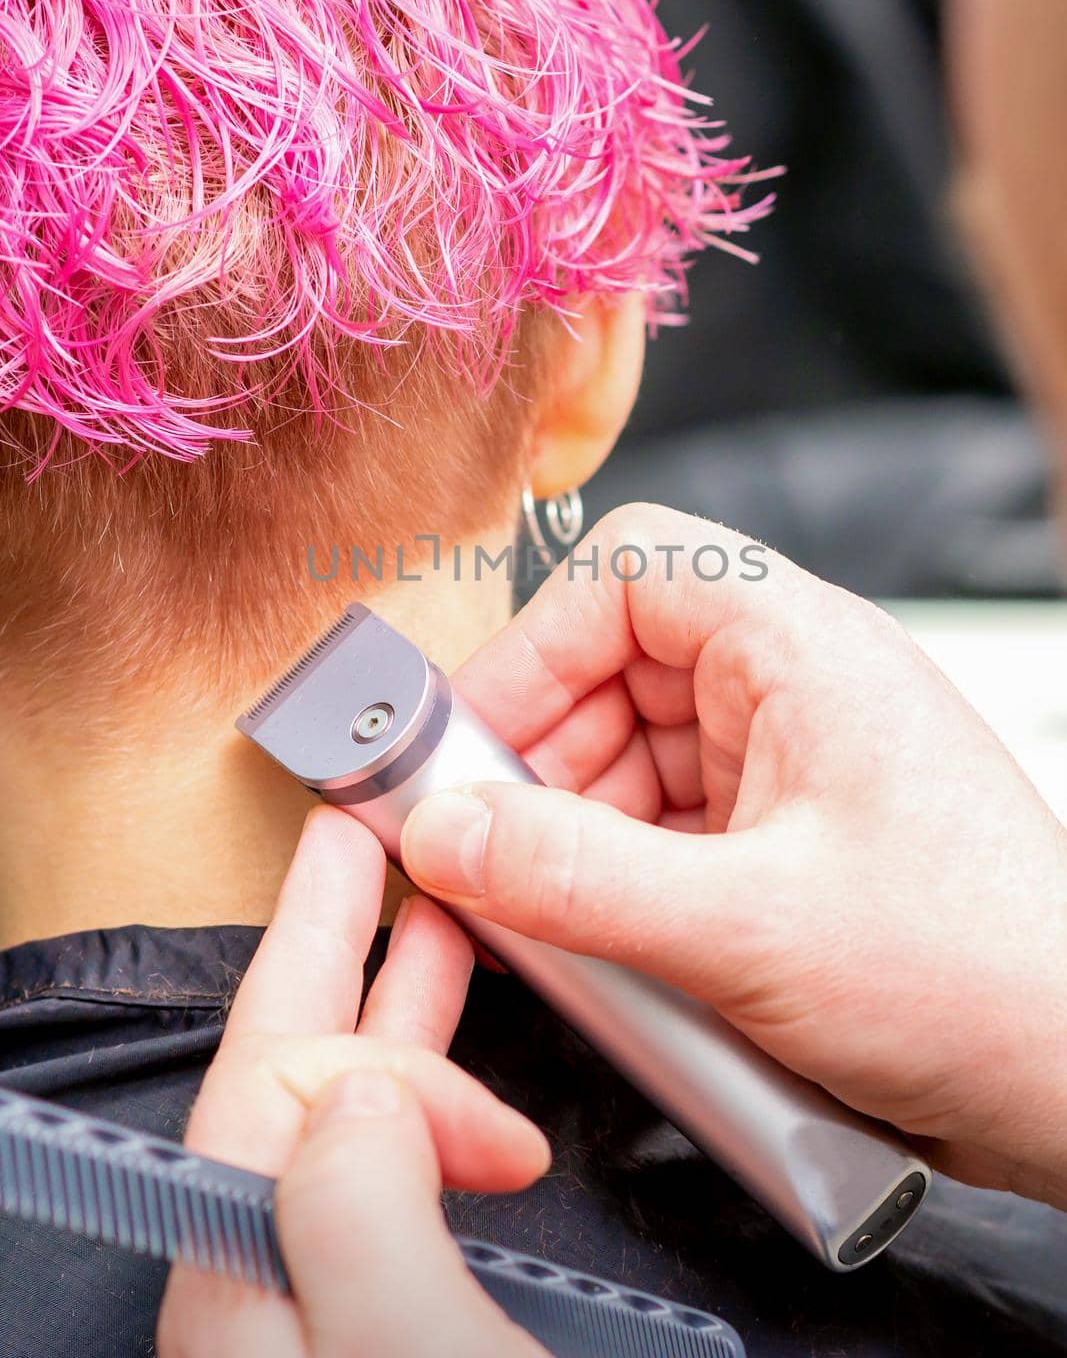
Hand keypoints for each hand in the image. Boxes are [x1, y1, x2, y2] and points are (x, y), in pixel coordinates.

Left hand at [156, 806, 549, 1356]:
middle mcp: (259, 1272)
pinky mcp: (364, 1322)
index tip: (499, 1096)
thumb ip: (359, 1202)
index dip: (395, 1045)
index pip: (283, 1076)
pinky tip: (463, 1087)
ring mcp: (305, 1296)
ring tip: (439, 928)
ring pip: (339, 1109)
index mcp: (238, 1263)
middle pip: (287, 1063)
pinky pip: (378, 1162)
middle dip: (332, 937)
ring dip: (393, 1004)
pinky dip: (422, 1089)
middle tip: (361, 837)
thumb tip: (365, 1086)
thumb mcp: (400, 1345)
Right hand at [399, 503, 1066, 1207]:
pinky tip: (598, 947)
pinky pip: (664, 829)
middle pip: (611, 675)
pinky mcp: (785, 840)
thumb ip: (575, 879)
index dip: (533, 644)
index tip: (468, 740)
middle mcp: (794, 687)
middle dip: (536, 764)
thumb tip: (447, 835)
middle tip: (477, 853)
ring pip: (629, 760)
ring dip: (569, 834)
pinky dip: (614, 878)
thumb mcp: (747, 930)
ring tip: (538, 921)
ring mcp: (789, 766)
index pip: (630, 572)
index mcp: (801, 646)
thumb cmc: (982, 976)